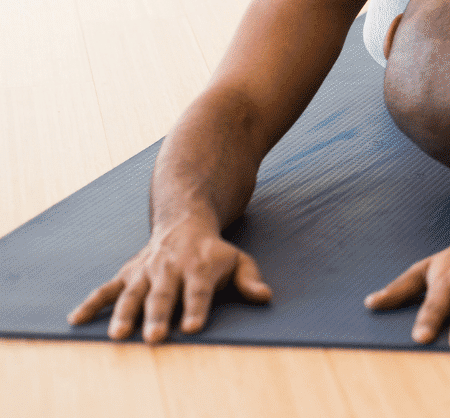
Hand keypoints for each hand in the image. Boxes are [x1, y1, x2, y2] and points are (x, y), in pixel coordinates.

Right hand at [68, 221, 271, 342]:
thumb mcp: (238, 259)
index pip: (198, 291)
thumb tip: (264, 296)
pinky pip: (106, 290)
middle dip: (158, 316)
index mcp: (198, 267)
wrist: (183, 222)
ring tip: (118, 335)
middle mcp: (169, 269)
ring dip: (125, 314)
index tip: (192, 328)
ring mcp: (145, 272)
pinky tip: (76, 319)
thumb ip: (249, 278)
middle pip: (164, 295)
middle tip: (155, 337)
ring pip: (132, 294)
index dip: (196, 309)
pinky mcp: (127, 274)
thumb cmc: (213, 252)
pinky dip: (91, 304)